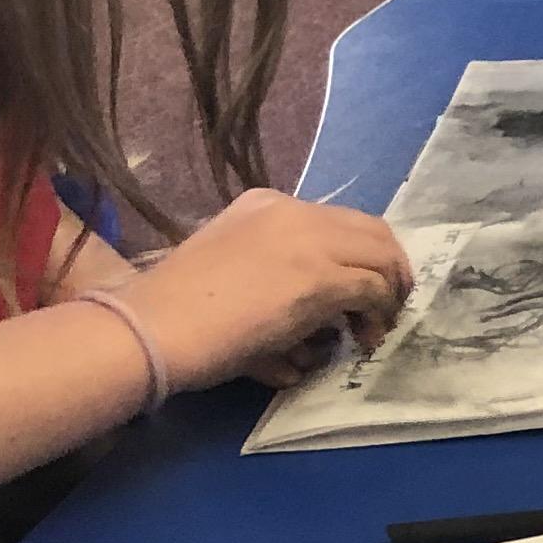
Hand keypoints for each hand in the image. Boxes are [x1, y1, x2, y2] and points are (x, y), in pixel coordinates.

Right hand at [129, 189, 411, 391]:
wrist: (153, 327)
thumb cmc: (179, 309)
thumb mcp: (232, 266)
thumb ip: (276, 268)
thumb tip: (320, 306)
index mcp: (267, 204)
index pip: (339, 220)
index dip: (362, 254)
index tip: (364, 286)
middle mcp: (293, 213)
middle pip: (373, 232)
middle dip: (389, 269)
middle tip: (389, 305)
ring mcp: (309, 243)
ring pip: (382, 259)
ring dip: (387, 296)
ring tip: (375, 329)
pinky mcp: (320, 279)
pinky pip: (374, 291)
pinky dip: (378, 315)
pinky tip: (364, 339)